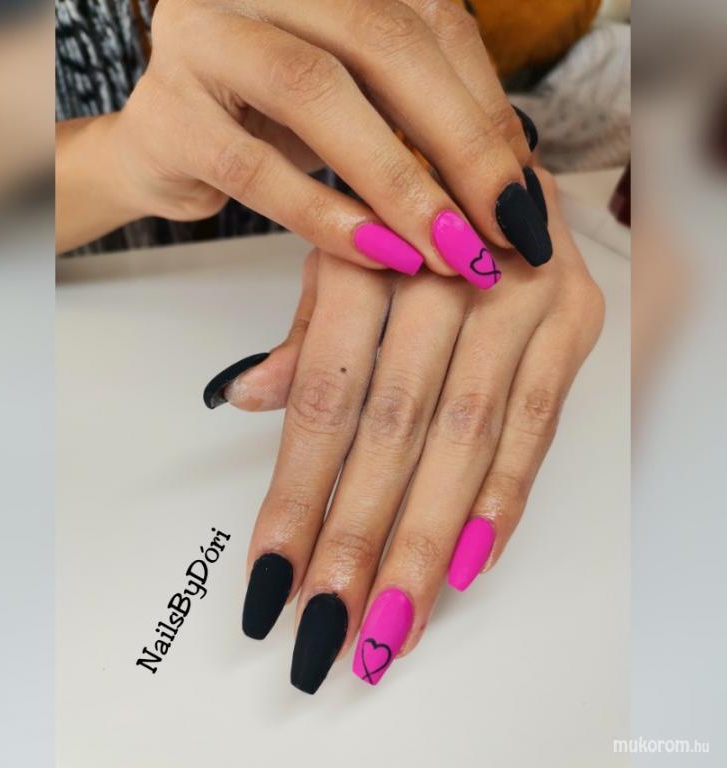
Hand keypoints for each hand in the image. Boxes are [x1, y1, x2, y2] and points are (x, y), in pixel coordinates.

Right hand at [57, 0, 549, 275]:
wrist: (165, 148)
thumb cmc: (274, 124)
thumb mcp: (360, 110)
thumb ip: (427, 122)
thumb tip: (517, 178)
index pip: (430, 23)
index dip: (486, 110)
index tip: (523, 197)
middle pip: (382, 41)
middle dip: (457, 144)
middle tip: (503, 230)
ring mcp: (205, 38)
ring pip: (316, 93)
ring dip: (397, 184)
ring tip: (449, 254)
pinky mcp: (170, 113)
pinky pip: (256, 168)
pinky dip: (326, 217)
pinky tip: (378, 257)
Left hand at [205, 169, 602, 691]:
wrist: (487, 149)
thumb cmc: (398, 212)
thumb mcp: (334, 253)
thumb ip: (302, 334)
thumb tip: (244, 399)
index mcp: (365, 255)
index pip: (325, 398)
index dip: (297, 495)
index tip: (271, 580)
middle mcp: (444, 272)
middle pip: (394, 430)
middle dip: (360, 539)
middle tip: (330, 628)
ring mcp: (517, 295)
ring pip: (465, 438)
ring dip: (427, 542)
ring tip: (393, 623)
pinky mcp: (572, 318)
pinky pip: (538, 422)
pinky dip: (503, 498)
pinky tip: (466, 565)